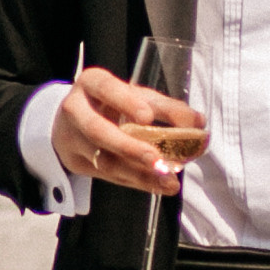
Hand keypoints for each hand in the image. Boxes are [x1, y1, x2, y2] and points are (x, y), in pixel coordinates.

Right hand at [52, 64, 200, 195]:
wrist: (74, 121)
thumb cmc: (112, 104)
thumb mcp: (137, 97)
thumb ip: (167, 108)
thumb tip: (198, 122)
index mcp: (91, 83)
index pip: (106, 89)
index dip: (126, 102)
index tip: (147, 117)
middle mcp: (75, 109)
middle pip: (97, 130)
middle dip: (129, 148)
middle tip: (157, 160)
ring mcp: (71, 138)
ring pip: (102, 160)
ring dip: (137, 173)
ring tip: (166, 179)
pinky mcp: (75, 162)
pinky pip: (108, 176)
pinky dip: (135, 182)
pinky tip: (157, 185)